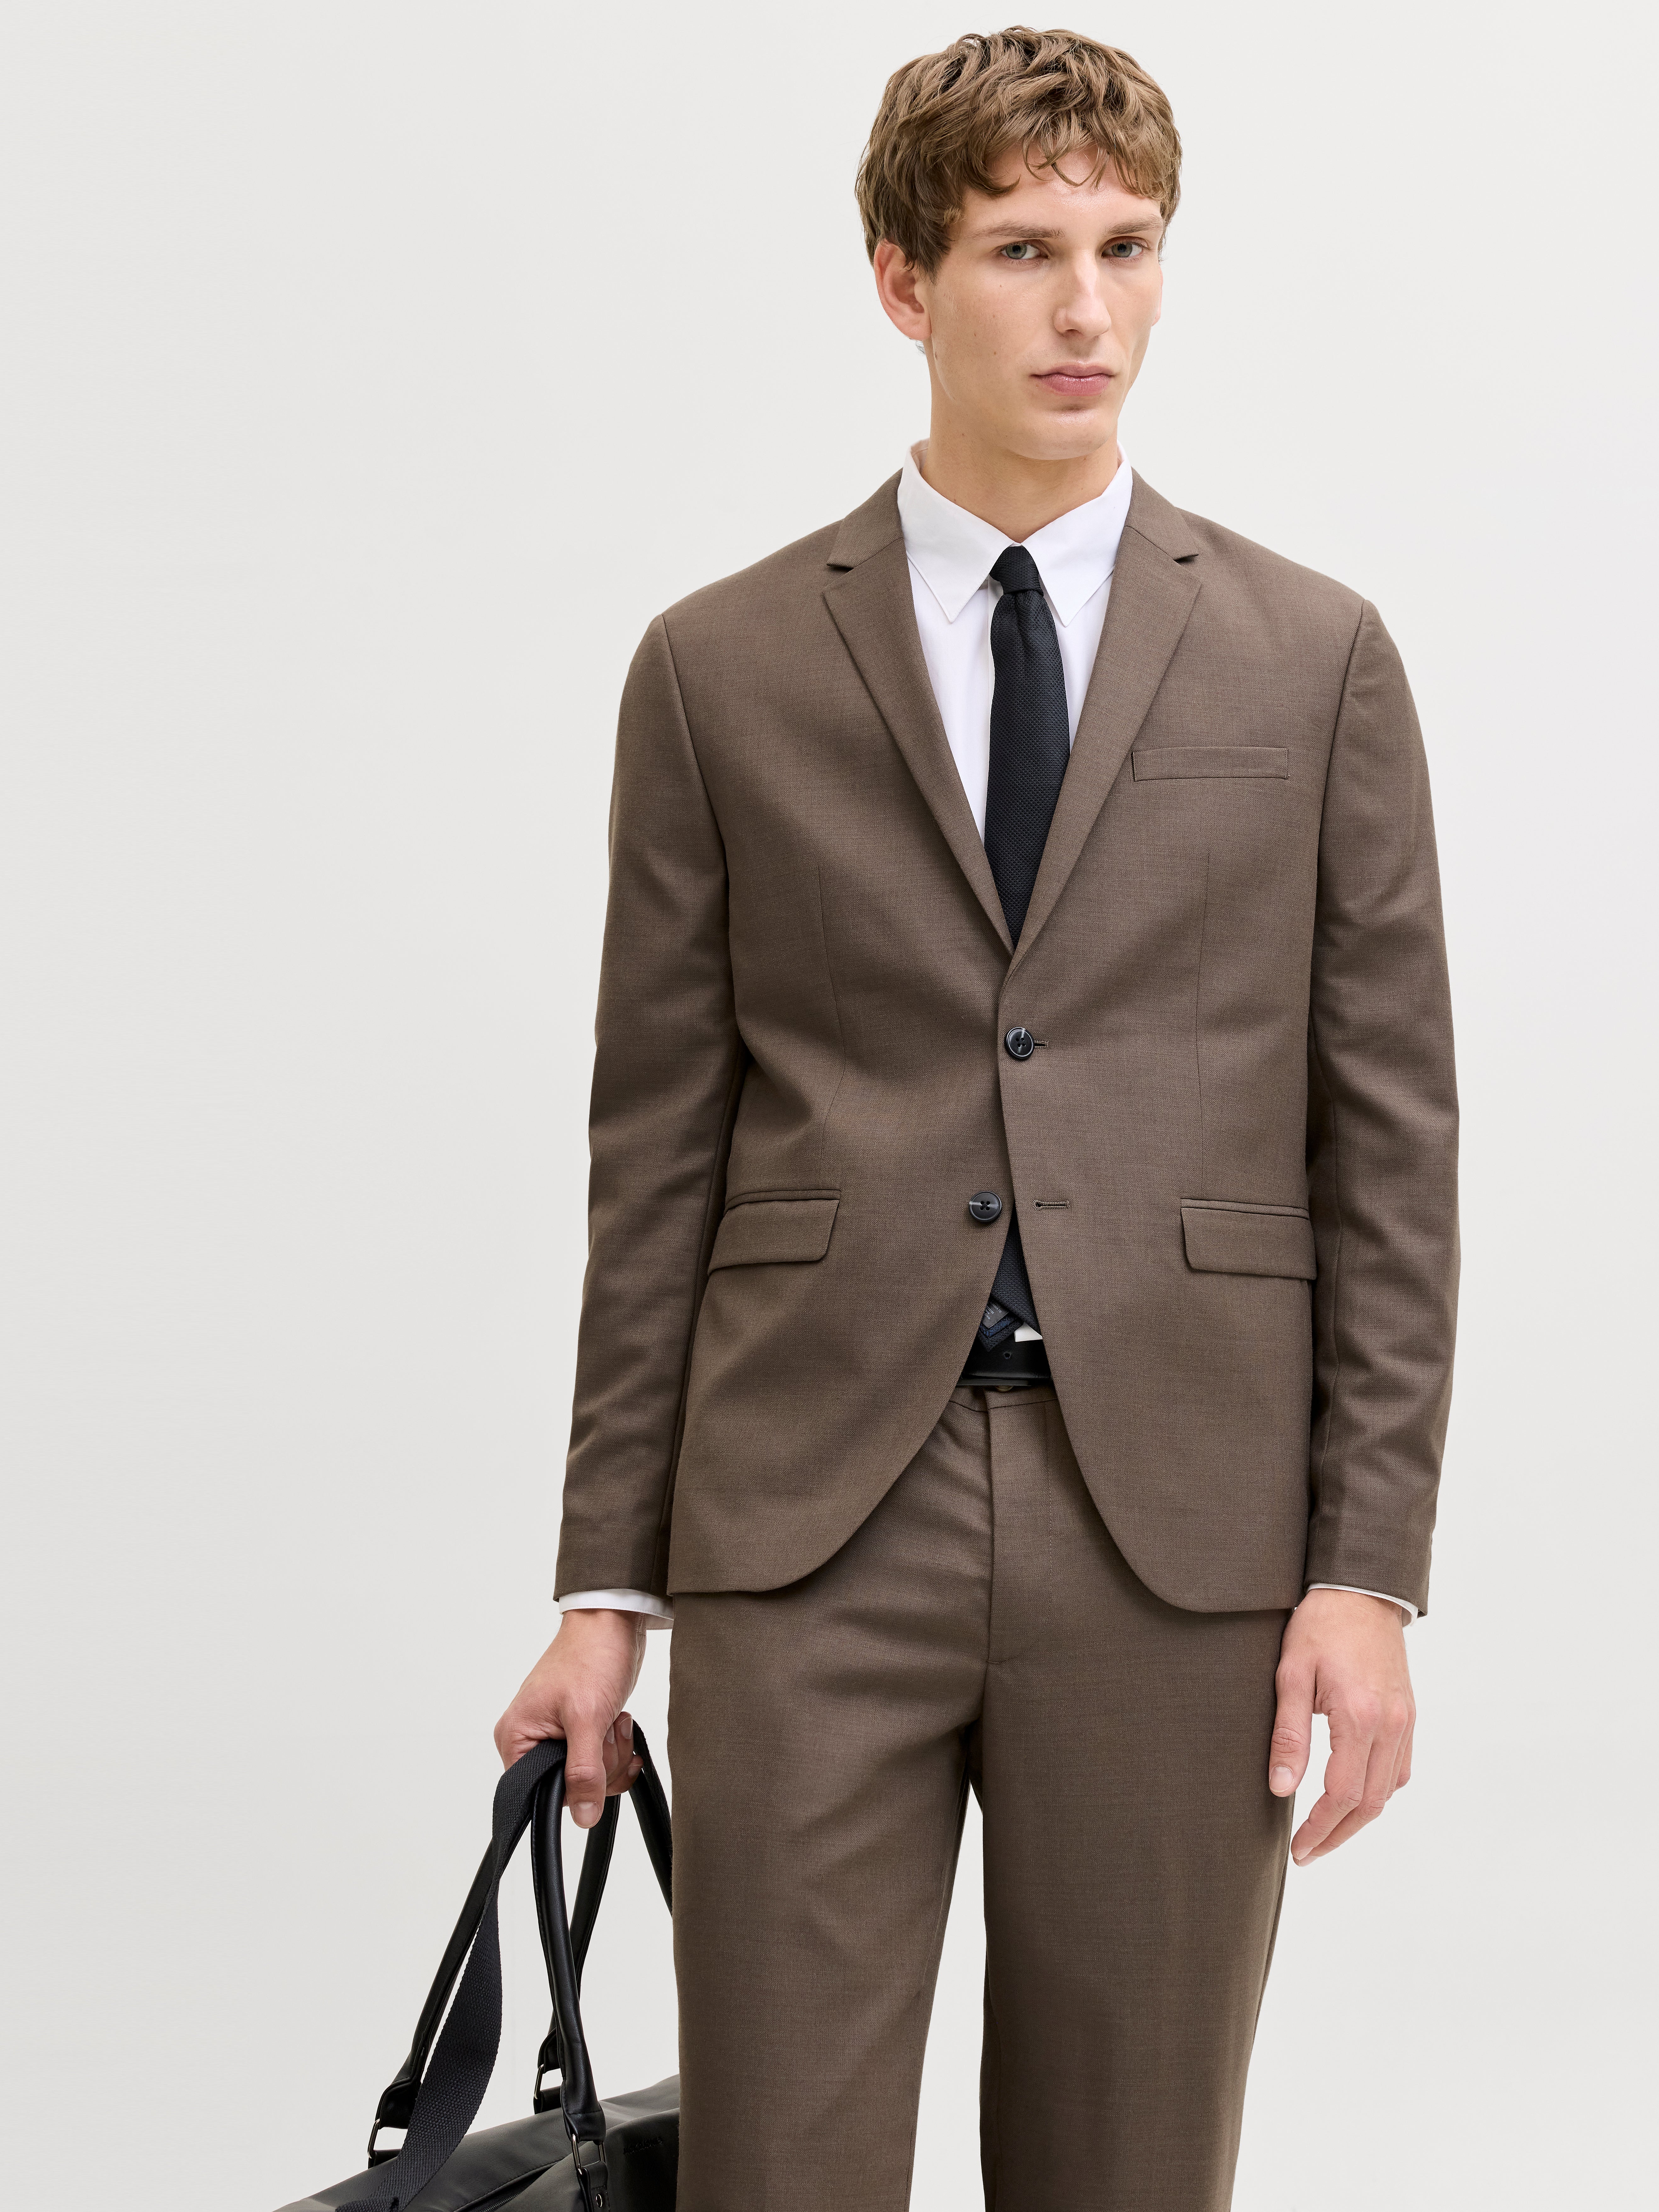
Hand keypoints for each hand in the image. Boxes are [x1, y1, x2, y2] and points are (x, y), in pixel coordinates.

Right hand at [495, 1609, 647, 1826]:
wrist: (613, 1624)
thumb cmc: (590, 1656)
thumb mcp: (587, 1718)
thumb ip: (584, 1772)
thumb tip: (582, 1816)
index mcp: (517, 1737)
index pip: (540, 1794)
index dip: (573, 1788)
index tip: (592, 1761)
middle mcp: (531, 1739)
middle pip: (569, 1788)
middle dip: (600, 1765)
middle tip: (604, 1729)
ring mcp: (557, 1735)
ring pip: (590, 1777)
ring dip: (612, 1753)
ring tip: (613, 1719)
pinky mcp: (579, 1730)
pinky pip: (599, 1761)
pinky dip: (616, 1748)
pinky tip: (620, 1724)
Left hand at [1269, 1589, 1414, 1863]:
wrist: (1360, 1590)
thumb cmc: (1320, 1626)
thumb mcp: (1291, 1674)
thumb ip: (1289, 1734)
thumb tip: (1281, 1788)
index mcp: (1360, 1715)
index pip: (1342, 1793)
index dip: (1320, 1828)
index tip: (1299, 1849)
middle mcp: (1391, 1724)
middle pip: (1370, 1802)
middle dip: (1338, 1834)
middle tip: (1308, 1853)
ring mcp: (1406, 1720)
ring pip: (1389, 1790)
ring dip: (1359, 1818)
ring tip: (1325, 1833)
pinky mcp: (1409, 1714)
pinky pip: (1400, 1768)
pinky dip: (1379, 1791)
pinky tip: (1354, 1797)